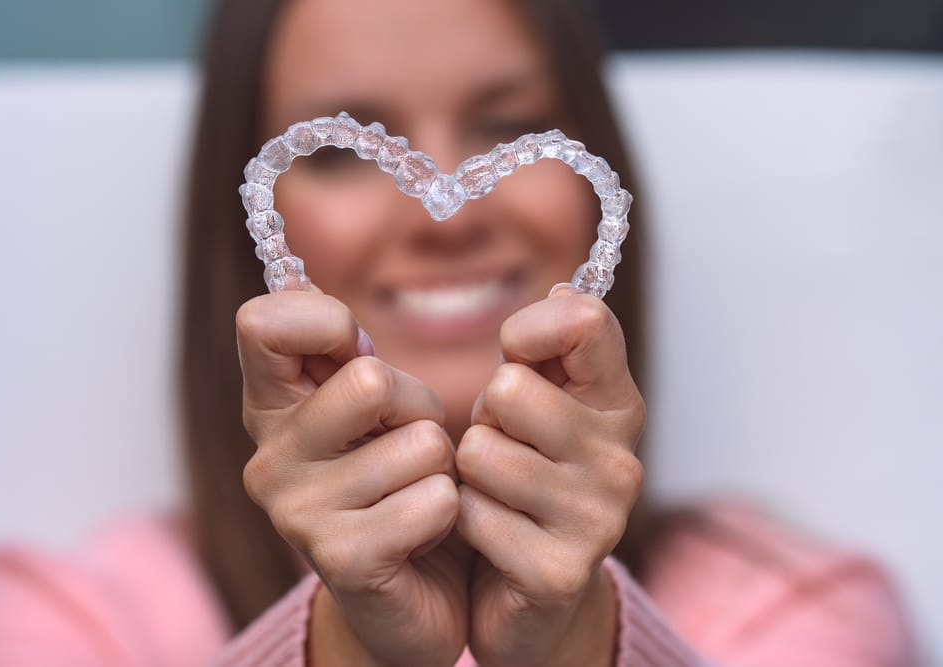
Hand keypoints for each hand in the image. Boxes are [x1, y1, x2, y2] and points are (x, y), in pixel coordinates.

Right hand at [236, 289, 470, 666]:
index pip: (262, 324)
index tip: (355, 350)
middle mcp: (269, 458)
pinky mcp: (342, 559)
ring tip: (416, 492)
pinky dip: (451, 512)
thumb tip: (300, 285)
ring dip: (442, 467)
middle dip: (417, 407)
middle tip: (407, 444)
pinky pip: (435, 500)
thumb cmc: (402, 481)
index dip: (325, 321)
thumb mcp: (375, 406)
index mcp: (272, 408)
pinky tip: (425, 533)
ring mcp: (298, 513)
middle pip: (369, 379)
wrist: (418, 594)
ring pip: (421, 443)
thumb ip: (343, 352)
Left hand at [455, 287, 645, 665]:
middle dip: (485, 418)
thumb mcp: (539, 407)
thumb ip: (551, 351)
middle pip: (510, 389)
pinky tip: (488, 536)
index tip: (514, 355)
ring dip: (467, 474)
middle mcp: (620, 459)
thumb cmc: (525, 481)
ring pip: (479, 452)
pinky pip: (469, 513)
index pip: (586, 322)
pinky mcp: (558, 571)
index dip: (530, 328)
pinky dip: (460, 521)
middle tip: (500, 448)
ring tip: (493, 492)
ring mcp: (597, 519)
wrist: (528, 595)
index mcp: (618, 406)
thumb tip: (564, 288)